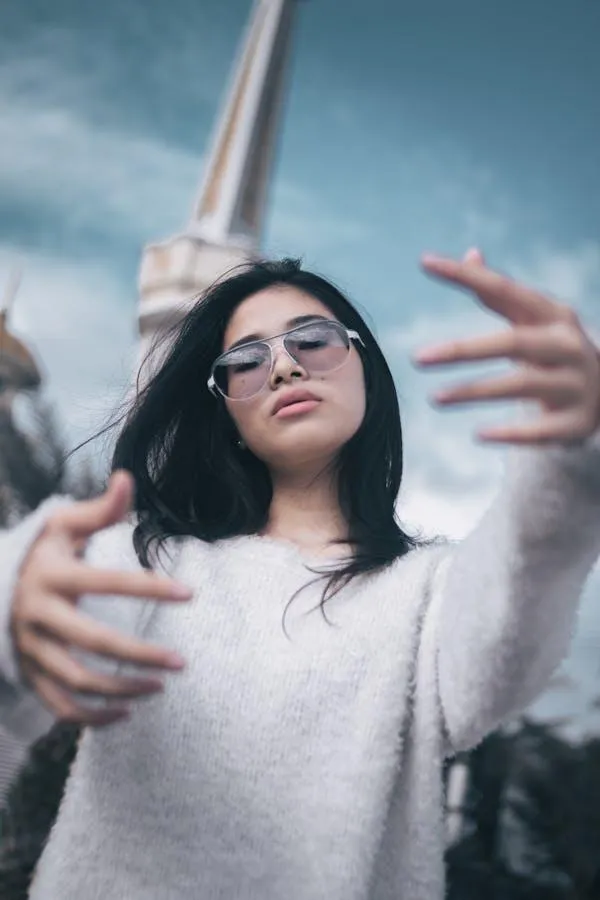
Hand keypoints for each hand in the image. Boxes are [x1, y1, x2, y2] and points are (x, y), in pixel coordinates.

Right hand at [11, 471, 192, 727]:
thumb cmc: (43, 551)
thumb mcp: (64, 524)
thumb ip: (100, 509)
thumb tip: (127, 478)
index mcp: (51, 575)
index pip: (108, 581)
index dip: (150, 586)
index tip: (190, 593)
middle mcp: (37, 615)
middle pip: (93, 642)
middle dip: (140, 656)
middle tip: (181, 663)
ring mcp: (30, 649)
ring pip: (77, 681)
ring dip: (122, 689)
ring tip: (162, 686)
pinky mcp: (28, 673)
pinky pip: (58, 707)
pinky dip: (91, 718)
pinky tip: (127, 713)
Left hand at [413, 248, 599, 444]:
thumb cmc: (553, 351)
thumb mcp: (533, 320)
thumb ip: (499, 292)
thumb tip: (471, 254)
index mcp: (553, 315)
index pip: (504, 290)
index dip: (466, 276)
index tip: (426, 263)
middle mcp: (567, 345)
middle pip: (512, 342)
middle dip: (463, 350)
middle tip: (418, 358)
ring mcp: (576, 384)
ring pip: (521, 386)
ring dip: (474, 392)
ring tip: (435, 398)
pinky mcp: (577, 423)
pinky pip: (541, 430)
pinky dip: (511, 432)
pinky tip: (477, 434)